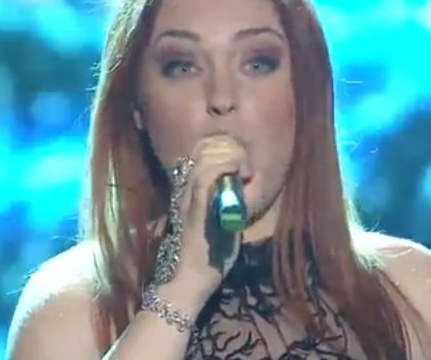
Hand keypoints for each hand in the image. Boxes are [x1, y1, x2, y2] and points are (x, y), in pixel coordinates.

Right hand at [157, 135, 250, 305]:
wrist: (188, 282)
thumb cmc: (207, 260)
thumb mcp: (221, 225)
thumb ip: (227, 207)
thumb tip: (242, 196)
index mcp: (190, 192)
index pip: (200, 153)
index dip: (222, 148)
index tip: (242, 164)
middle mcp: (185, 190)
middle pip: (203, 149)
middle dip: (230, 149)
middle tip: (246, 169)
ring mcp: (188, 198)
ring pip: (204, 157)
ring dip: (230, 157)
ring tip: (244, 172)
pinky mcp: (195, 209)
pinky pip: (206, 177)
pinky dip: (225, 168)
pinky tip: (240, 175)